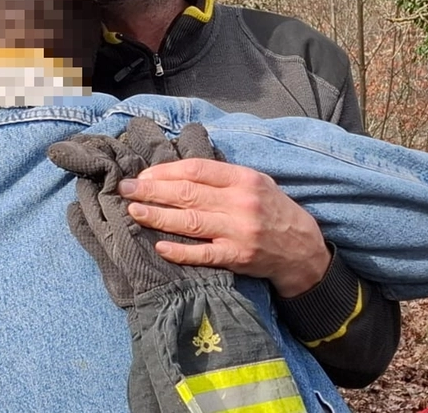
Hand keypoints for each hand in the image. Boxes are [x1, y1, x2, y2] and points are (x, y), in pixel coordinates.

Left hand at [118, 158, 330, 296]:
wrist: (301, 249)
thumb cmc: (273, 211)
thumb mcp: (257, 183)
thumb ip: (223, 178)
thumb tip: (179, 172)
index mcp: (244, 179)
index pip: (196, 170)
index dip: (165, 171)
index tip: (144, 175)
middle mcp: (240, 203)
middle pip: (187, 194)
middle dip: (151, 191)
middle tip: (125, 190)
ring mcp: (238, 231)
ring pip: (189, 222)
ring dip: (157, 217)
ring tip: (133, 212)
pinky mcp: (236, 257)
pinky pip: (203, 254)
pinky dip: (180, 251)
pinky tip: (160, 246)